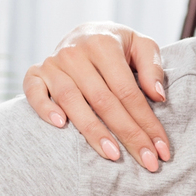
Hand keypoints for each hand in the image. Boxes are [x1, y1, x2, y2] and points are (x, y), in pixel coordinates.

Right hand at [23, 23, 170, 171]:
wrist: (83, 33)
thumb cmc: (118, 45)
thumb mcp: (141, 45)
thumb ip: (152, 67)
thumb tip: (157, 96)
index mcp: (104, 45)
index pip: (128, 91)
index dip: (146, 122)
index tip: (161, 149)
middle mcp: (75, 53)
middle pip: (104, 101)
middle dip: (128, 134)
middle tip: (147, 162)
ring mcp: (53, 64)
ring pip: (72, 101)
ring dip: (92, 131)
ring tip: (113, 155)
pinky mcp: (35, 73)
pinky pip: (34, 93)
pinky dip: (44, 108)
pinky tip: (61, 126)